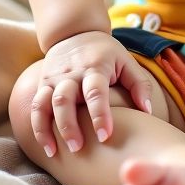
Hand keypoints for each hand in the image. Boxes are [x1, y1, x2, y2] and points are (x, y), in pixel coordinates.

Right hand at [30, 31, 151, 156]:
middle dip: (69, 125)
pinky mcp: (42, 85)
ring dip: (49, 129)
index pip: (95, 92)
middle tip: (79, 148)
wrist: (74, 32)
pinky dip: (38, 128)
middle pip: (65, 100)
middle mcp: (72, 74)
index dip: (100, 114)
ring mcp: (54, 79)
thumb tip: (148, 112)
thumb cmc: (105, 53)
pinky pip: (36, 107)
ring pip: (46, 104)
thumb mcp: (126, 61)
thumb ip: (139, 85)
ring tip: (57, 152)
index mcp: (95, 67)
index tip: (105, 136)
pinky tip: (47, 147)